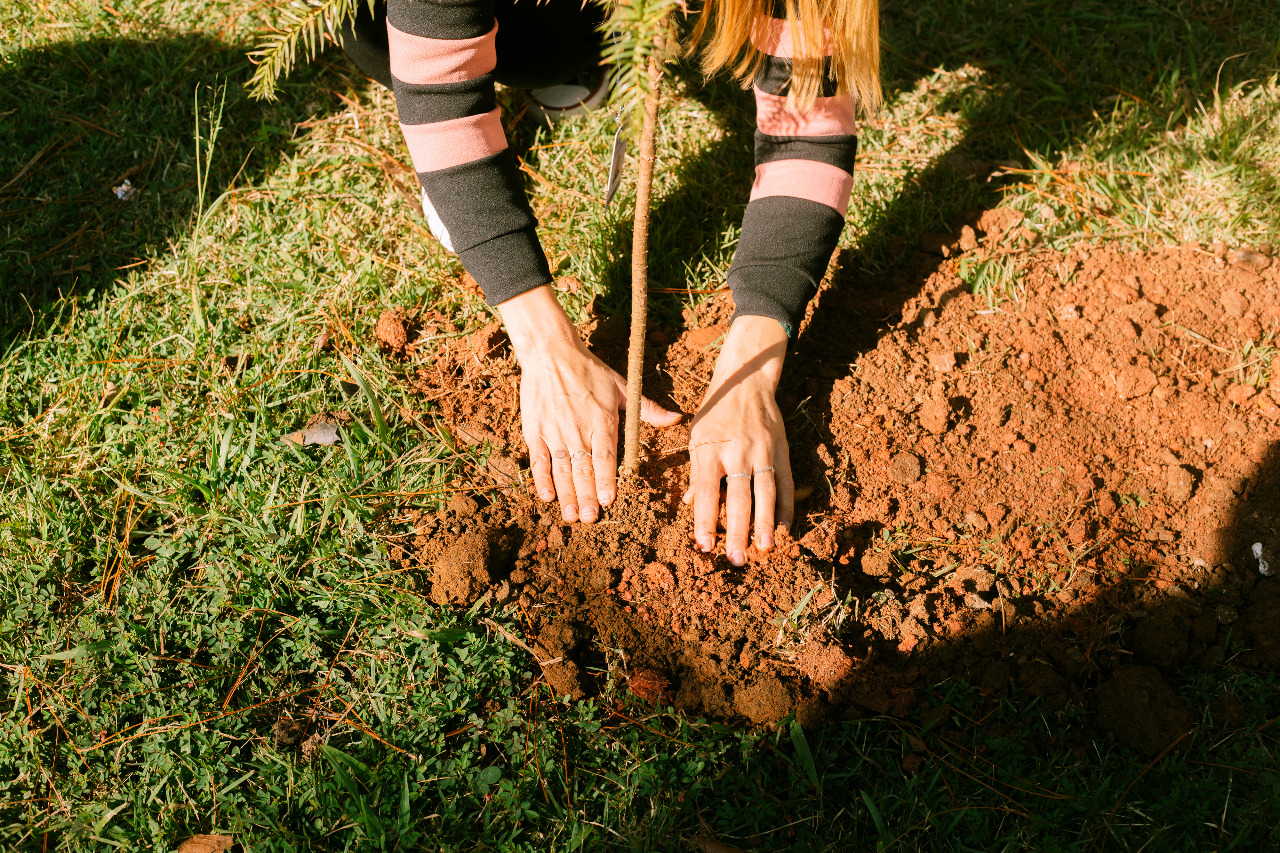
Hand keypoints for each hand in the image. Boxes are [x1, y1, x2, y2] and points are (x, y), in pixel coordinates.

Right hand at [498, 285, 680, 521]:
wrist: (550, 353)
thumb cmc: (589, 370)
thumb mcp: (621, 387)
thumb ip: (647, 409)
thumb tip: (676, 419)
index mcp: (601, 420)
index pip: (604, 456)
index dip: (605, 480)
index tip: (608, 500)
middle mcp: (577, 429)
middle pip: (582, 469)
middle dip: (586, 497)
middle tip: (590, 519)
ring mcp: (554, 432)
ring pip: (561, 470)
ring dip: (566, 495)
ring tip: (571, 516)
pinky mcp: (535, 431)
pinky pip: (538, 460)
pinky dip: (541, 480)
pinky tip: (547, 497)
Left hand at [685, 315, 792, 565]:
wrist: (746, 382)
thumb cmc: (715, 414)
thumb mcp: (697, 438)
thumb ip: (696, 472)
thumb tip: (691, 504)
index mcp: (709, 450)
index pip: (705, 491)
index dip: (704, 520)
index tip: (703, 546)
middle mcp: (736, 451)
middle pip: (737, 497)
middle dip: (737, 530)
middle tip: (736, 559)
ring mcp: (762, 451)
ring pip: (765, 493)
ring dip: (766, 524)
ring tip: (765, 549)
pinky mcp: (781, 450)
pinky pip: (785, 483)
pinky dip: (786, 507)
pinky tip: (784, 529)